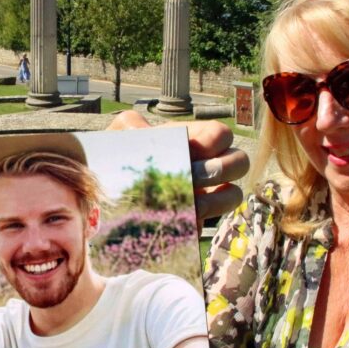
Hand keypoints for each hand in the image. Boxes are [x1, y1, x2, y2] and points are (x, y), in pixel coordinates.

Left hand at [108, 113, 248, 223]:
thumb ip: (130, 123)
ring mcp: (205, 193)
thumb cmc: (119, 155)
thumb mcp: (121, 134)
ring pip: (234, 194)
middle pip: (240, 161)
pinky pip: (209, 224)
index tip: (187, 151)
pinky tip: (177, 220)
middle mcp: (206, 165)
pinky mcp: (193, 220)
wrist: (108, 188)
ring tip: (189, 202)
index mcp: (194, 139)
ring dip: (215, 199)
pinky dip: (197, 223)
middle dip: (220, 169)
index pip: (222, 134)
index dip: (212, 142)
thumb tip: (142, 131)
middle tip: (193, 176)